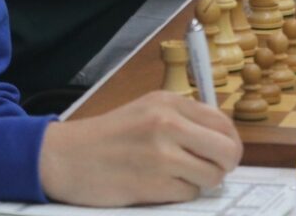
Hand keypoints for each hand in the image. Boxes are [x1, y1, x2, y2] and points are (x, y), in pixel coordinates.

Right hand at [38, 91, 241, 205]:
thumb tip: (222, 139)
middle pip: (227, 150)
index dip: (229, 142)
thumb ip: (182, 118)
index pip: (223, 122)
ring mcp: (162, 155)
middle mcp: (168, 123)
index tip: (223, 152)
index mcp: (167, 102)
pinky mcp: (154, 184)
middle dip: (225, 165)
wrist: (66, 157)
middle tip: (213, 170)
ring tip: (179, 177)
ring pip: (212, 176)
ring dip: (201, 181)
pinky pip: (189, 194)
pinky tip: (158, 186)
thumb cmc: (106, 137)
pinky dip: (178, 193)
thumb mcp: (145, 110)